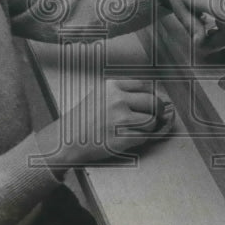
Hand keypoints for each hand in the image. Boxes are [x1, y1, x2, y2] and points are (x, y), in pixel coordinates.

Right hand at [51, 79, 174, 166]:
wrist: (67, 140)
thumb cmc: (83, 119)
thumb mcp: (101, 94)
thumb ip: (123, 92)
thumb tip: (151, 96)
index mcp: (112, 86)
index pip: (144, 84)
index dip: (152, 94)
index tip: (153, 100)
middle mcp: (117, 100)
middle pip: (152, 101)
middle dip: (157, 110)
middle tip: (157, 115)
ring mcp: (119, 119)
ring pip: (151, 120)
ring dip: (150, 126)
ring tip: (142, 128)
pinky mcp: (120, 138)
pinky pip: (143, 137)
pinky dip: (143, 138)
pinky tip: (134, 137)